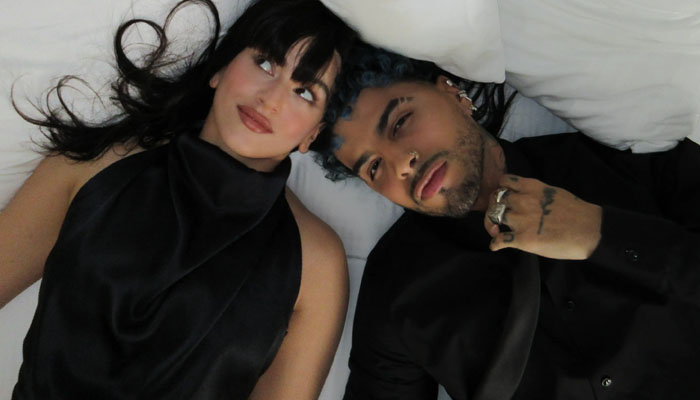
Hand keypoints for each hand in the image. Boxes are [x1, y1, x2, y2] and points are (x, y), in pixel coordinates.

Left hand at [484, 174, 601, 259]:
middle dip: (493, 206)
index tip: (503, 198)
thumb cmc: (575, 211)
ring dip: (492, 224)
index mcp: (531, 187)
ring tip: (496, 229)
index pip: (503, 182)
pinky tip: (496, 245)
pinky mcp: (523, 239)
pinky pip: (498, 240)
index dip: (500, 190)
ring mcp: (521, 220)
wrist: (590, 230)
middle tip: (497, 215)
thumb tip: (523, 196)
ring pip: (493, 217)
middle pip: (495, 199)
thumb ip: (534, 193)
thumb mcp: (552, 192)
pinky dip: (494, 243)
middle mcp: (523, 200)